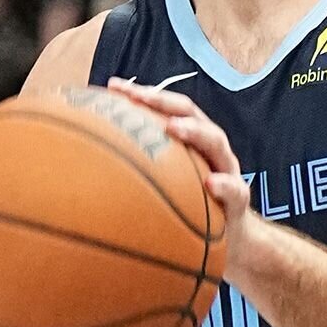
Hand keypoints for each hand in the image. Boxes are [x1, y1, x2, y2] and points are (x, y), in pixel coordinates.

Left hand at [106, 79, 251, 249]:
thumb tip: (88, 160)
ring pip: (215, 141)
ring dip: (194, 131)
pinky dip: (224, 185)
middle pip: (189, 113)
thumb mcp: (165, 184)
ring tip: (173, 128)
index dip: (141, 94)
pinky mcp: (238, 198)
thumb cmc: (190, 206)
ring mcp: (226, 169)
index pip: (165, 107)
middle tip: (139, 97)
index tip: (113, 86)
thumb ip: (140, 168)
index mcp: (190, 138)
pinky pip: (235, 190)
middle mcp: (209, 147)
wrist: (231, 240)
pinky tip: (211, 184)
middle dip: (164, 102)